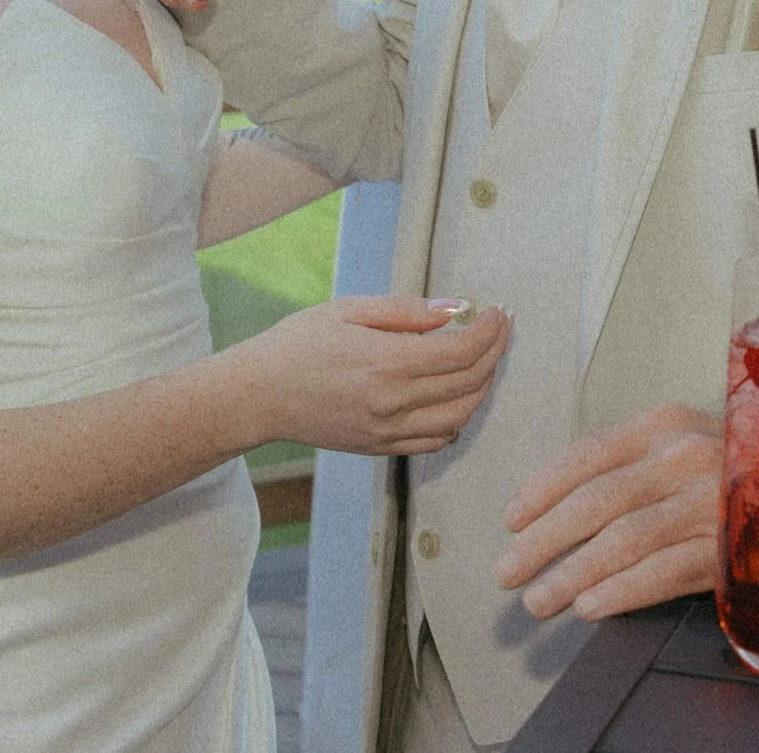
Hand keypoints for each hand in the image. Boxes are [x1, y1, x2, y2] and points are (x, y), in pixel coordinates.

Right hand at [240, 295, 509, 455]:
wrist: (258, 395)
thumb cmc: (299, 343)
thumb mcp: (349, 310)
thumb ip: (406, 311)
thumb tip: (455, 310)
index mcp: (387, 363)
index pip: (462, 352)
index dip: (490, 331)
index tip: (498, 312)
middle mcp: (393, 403)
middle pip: (469, 383)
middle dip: (495, 352)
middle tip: (501, 329)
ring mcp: (388, 431)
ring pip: (460, 416)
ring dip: (483, 388)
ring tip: (485, 360)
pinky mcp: (380, 448)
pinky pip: (435, 440)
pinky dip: (457, 419)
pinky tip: (457, 395)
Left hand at [498, 402, 719, 620]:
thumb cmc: (733, 471)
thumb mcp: (682, 445)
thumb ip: (630, 465)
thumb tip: (555, 508)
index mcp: (665, 425)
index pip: (588, 454)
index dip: (542, 488)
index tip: (510, 519)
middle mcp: (685, 456)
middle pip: (597, 500)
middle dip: (543, 540)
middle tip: (507, 570)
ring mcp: (709, 501)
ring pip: (625, 539)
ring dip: (571, 573)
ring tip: (537, 600)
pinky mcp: (729, 546)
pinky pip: (664, 571)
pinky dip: (621, 590)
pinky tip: (589, 605)